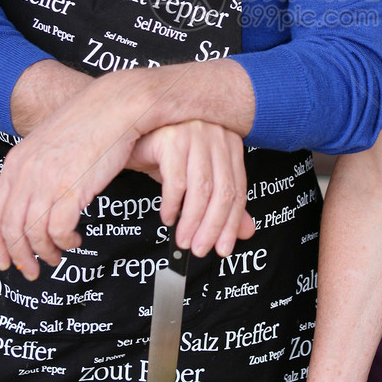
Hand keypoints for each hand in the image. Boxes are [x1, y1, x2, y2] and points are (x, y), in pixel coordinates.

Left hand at [0, 70, 145, 278]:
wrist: (116, 105)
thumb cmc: (90, 122)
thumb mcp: (50, 143)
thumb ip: (35, 167)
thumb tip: (31, 197)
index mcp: (17, 161)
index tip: (4, 261)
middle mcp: (26, 172)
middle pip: (10, 229)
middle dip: (19, 257)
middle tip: (31, 271)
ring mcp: (47, 180)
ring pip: (33, 234)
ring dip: (45, 252)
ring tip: (58, 255)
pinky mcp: (71, 188)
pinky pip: (59, 230)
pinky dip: (65, 242)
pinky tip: (74, 240)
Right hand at [129, 121, 253, 256]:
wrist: (135, 132)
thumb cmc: (168, 155)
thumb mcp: (198, 180)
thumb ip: (223, 203)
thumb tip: (246, 232)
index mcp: (230, 144)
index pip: (238, 190)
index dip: (231, 224)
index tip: (223, 248)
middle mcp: (216, 135)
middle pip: (222, 192)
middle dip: (212, 228)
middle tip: (200, 249)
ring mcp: (195, 134)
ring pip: (202, 189)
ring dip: (192, 221)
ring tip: (184, 239)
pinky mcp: (171, 138)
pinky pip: (177, 182)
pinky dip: (173, 206)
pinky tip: (169, 218)